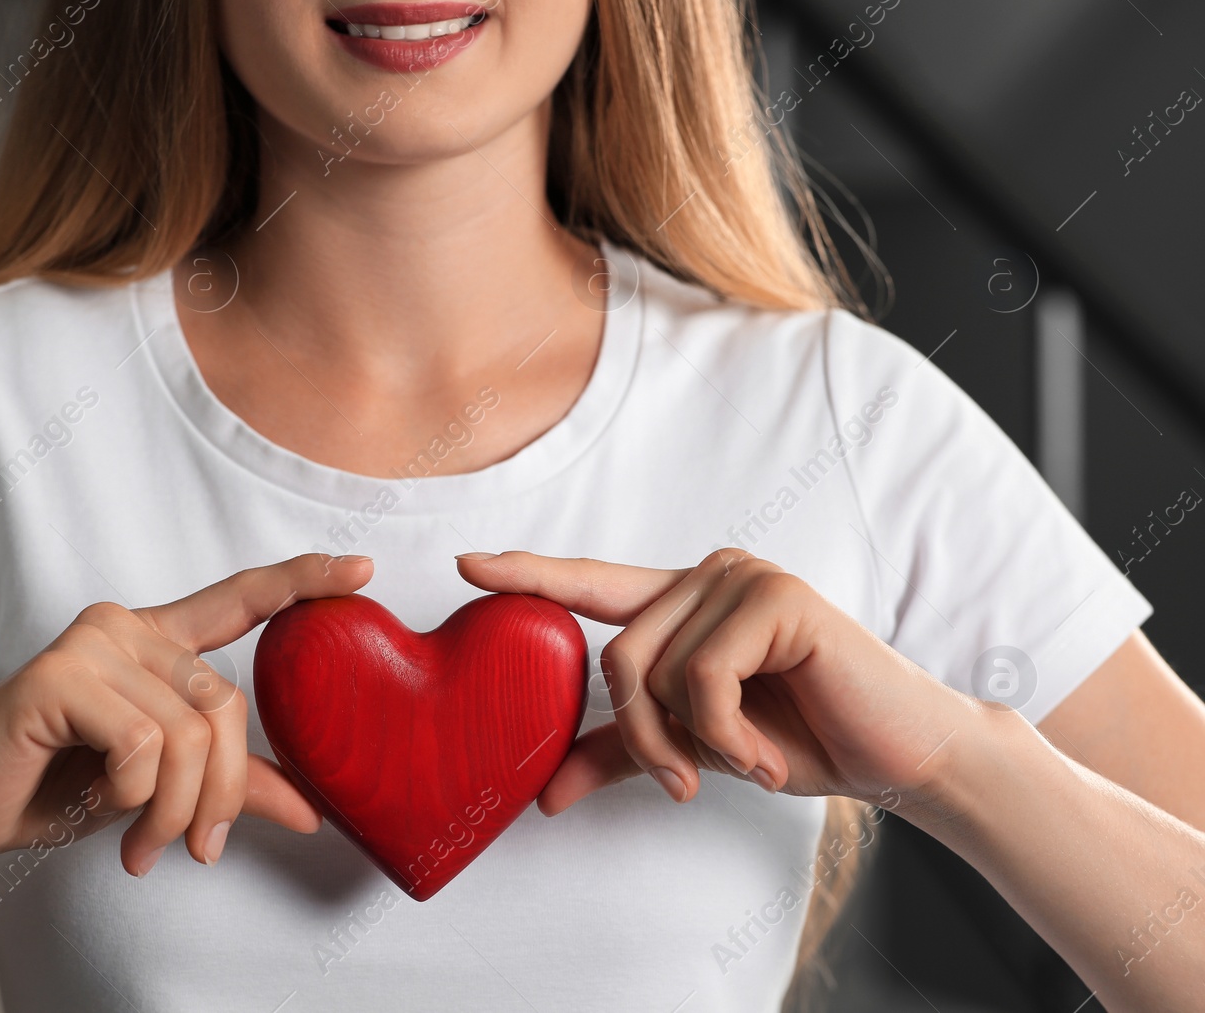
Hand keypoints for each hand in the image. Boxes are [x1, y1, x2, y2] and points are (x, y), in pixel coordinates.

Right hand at [0, 553, 373, 886]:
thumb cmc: (53, 789)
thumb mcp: (159, 788)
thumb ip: (230, 785)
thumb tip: (312, 812)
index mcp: (154, 642)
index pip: (238, 601)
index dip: (301, 581)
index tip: (362, 569)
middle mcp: (126, 627)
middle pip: (226, 705)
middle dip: (219, 794)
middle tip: (196, 848)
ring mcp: (90, 644)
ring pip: (187, 731)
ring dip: (176, 809)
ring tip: (143, 844)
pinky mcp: (57, 676)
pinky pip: (141, 742)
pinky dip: (132, 793)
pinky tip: (98, 803)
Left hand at [456, 549, 979, 814]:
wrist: (898, 756)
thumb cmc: (800, 739)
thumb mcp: (696, 746)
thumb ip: (623, 752)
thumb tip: (544, 795)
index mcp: (683, 600)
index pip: (592, 583)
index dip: (529, 574)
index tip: (466, 567)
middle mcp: (707, 574)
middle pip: (616, 657)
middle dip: (644, 736)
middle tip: (685, 781)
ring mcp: (742, 577)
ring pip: (656, 670)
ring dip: (693, 743)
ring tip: (746, 761)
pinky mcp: (777, 597)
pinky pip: (706, 678)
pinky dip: (729, 735)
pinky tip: (768, 752)